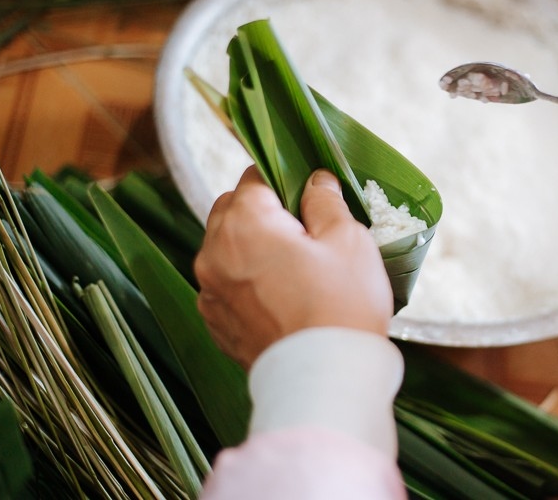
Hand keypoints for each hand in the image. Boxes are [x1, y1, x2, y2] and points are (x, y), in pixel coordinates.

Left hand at [194, 168, 392, 369]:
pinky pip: (225, 285)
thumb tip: (315, 181)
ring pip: (224, 248)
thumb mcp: (348, 239)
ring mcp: (210, 292)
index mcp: (243, 223)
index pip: (253, 177)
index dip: (283, 179)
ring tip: (292, 267)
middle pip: (231, 210)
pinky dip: (245, 281)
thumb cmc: (341, 304)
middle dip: (262, 211)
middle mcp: (213, 253)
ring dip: (250, 246)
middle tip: (304, 231)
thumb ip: (325, 200)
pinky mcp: (216, 324)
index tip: (307, 194)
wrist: (325, 379)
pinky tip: (279, 295)